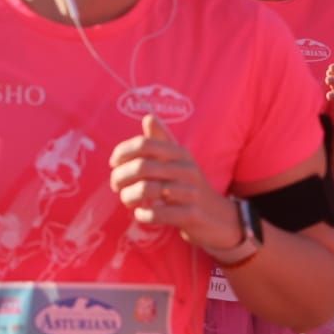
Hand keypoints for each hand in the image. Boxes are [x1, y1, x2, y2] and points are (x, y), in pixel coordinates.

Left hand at [110, 114, 239, 250]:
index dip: (123, 152)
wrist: (219, 216)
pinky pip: (158, 213)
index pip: (144, 144)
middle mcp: (186, 169)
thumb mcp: (178, 161)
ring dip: (129, 197)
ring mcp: (191, 192)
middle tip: (116, 186)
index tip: (114, 163)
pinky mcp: (192, 214)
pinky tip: (141, 214)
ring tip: (128, 201)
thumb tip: (148, 117)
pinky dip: (144, 215)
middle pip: (142, 167)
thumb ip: (161, 140)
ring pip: (148, 190)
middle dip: (121, 177)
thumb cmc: (188, 185)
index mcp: (179, 153)